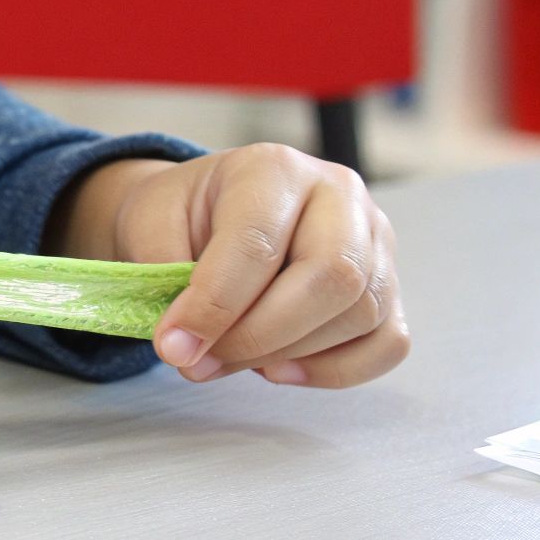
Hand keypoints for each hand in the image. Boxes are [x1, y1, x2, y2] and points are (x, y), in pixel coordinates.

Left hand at [86, 145, 408, 387]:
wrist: (206, 210)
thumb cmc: (181, 216)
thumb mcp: (150, 225)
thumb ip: (163, 278)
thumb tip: (186, 345)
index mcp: (272, 168)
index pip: (258, 243)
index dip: (215, 305)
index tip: (175, 346)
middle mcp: (338, 194)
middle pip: (331, 276)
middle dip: (259, 335)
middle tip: (201, 361)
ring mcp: (375, 239)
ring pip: (360, 314)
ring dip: (286, 354)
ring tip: (227, 359)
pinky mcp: (389, 286)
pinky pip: (386, 343)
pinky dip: (333, 371)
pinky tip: (279, 369)